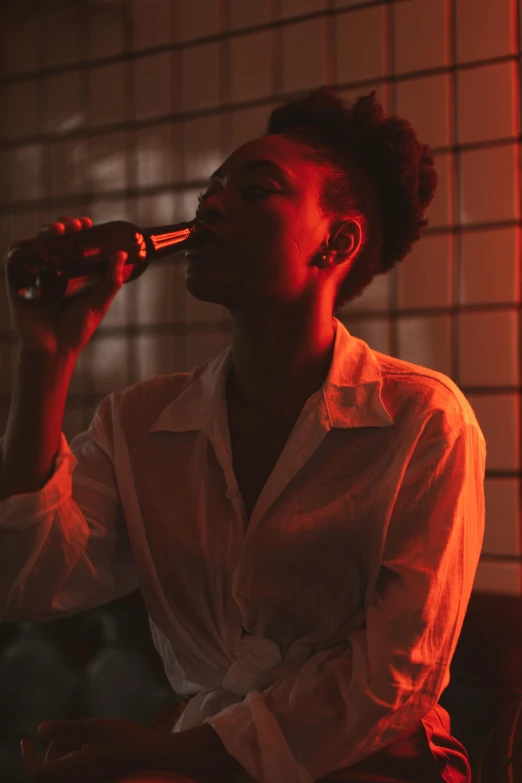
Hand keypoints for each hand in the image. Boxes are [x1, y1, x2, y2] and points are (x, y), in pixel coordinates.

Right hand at [5, 215, 127, 360]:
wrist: (55, 350)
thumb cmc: (76, 328)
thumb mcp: (99, 302)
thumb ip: (111, 281)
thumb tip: (123, 256)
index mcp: (72, 272)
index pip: (73, 243)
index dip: (79, 230)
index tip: (87, 223)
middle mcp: (52, 270)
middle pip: (54, 238)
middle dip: (64, 225)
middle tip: (76, 226)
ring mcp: (35, 274)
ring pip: (36, 243)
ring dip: (46, 231)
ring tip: (60, 229)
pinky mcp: (18, 283)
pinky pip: (14, 259)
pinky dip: (22, 246)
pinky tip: (34, 242)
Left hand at [20, 717, 168, 781]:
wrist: (158, 760)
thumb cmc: (128, 740)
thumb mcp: (96, 727)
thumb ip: (67, 729)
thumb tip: (40, 729)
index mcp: (74, 771)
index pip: (38, 771)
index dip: (28, 757)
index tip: (26, 741)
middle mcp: (78, 782)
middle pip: (51, 771)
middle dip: (53, 750)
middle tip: (69, 731)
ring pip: (64, 773)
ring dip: (65, 756)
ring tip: (86, 738)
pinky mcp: (97, 781)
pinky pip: (77, 775)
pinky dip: (77, 761)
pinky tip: (94, 749)